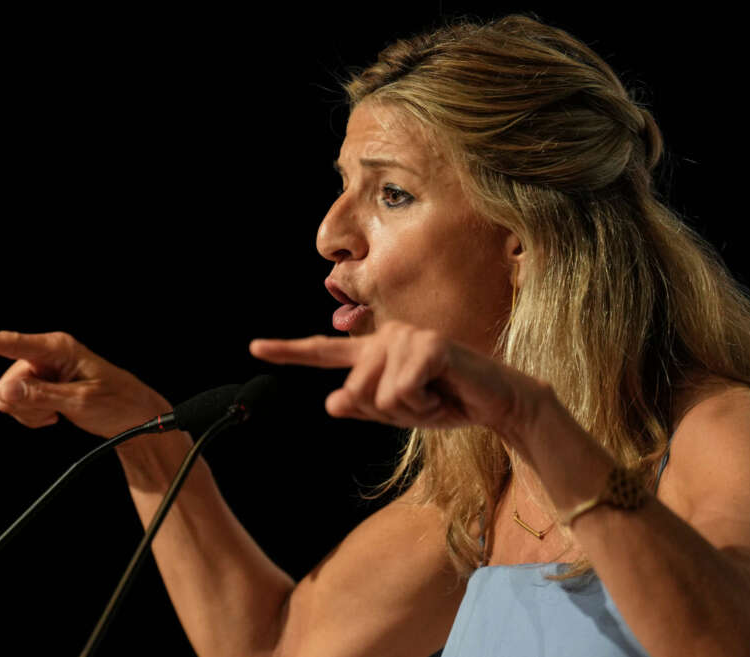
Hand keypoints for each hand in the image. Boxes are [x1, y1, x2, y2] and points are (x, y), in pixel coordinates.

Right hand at [0, 326, 171, 437]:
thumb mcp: (80, 401)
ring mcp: (41, 370)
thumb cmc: (116, 402)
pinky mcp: (39, 385)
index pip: (14, 344)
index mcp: (59, 348)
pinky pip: (14, 403)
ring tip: (57, 412)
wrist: (132, 417)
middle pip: (5, 382)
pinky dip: (30, 416)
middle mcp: (45, 354)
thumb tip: (4, 390)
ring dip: (28, 412)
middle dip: (23, 404)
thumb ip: (41, 396)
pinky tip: (53, 415)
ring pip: (7, 396)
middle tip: (54, 411)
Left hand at [249, 321, 546, 435]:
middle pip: (354, 392)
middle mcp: (386, 336)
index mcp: (374, 351)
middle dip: (388, 413)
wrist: (495, 403)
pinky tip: (445, 394)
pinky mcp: (428, 345)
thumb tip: (332, 401)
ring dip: (410, 412)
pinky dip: (424, 407)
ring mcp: (407, 337)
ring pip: (378, 395)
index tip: (255, 348)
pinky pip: (402, 392)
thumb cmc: (446, 403)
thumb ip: (364, 407)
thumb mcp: (399, 413)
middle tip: (423, 403)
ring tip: (435, 396)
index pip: (325, 352)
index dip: (289, 351)